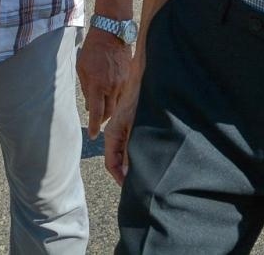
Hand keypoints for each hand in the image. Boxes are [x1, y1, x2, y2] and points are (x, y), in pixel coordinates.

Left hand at [76, 27, 132, 137]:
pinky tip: (113, 95)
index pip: (97, 112)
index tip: (93, 135)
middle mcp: (112, 87)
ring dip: (111, 109)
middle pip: (109, 112)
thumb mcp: (82, 68)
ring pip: (118, 104)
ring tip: (104, 109)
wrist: (112, 33)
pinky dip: (117, 98)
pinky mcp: (130, 77)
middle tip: (98, 121)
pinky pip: (124, 93)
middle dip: (103, 119)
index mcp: (97, 85)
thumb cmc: (93, 49)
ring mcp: (123, 83)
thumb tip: (89, 103)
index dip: (94, 126)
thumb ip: (85, 87)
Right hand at [103, 67, 140, 184]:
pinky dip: (140, 152)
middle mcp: (117, 132)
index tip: (131, 189)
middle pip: (119, 160)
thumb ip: (129, 151)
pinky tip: (152, 156)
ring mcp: (125, 128)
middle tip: (142, 185)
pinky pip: (134, 143)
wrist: (144, 75)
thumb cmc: (139, 98)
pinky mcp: (134, 123)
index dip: (119, 178)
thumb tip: (126, 173)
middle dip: (128, 173)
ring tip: (149, 174)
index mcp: (112, 134)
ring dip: (136, 163)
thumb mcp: (135, 127)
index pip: (111, 164)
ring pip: (128, 152)